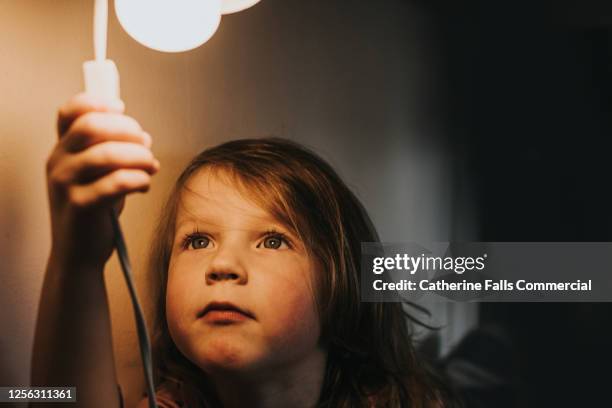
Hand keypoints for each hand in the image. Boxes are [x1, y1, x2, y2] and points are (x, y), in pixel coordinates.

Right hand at [46, 93, 158, 268]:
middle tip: (146, 145)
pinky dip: (139, 179)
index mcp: (62, 150)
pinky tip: (145, 185)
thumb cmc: (95, 210)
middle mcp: (58, 162)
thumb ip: (114, 151)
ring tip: (151, 167)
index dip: (97, 103)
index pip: (70, 112)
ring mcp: (66, 184)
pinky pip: (117, 182)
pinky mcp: (81, 205)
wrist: (79, 253)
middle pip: (93, 126)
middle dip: (128, 130)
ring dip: (140, 156)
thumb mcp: (100, 175)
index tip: (121, 108)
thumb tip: (143, 136)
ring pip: (108, 154)